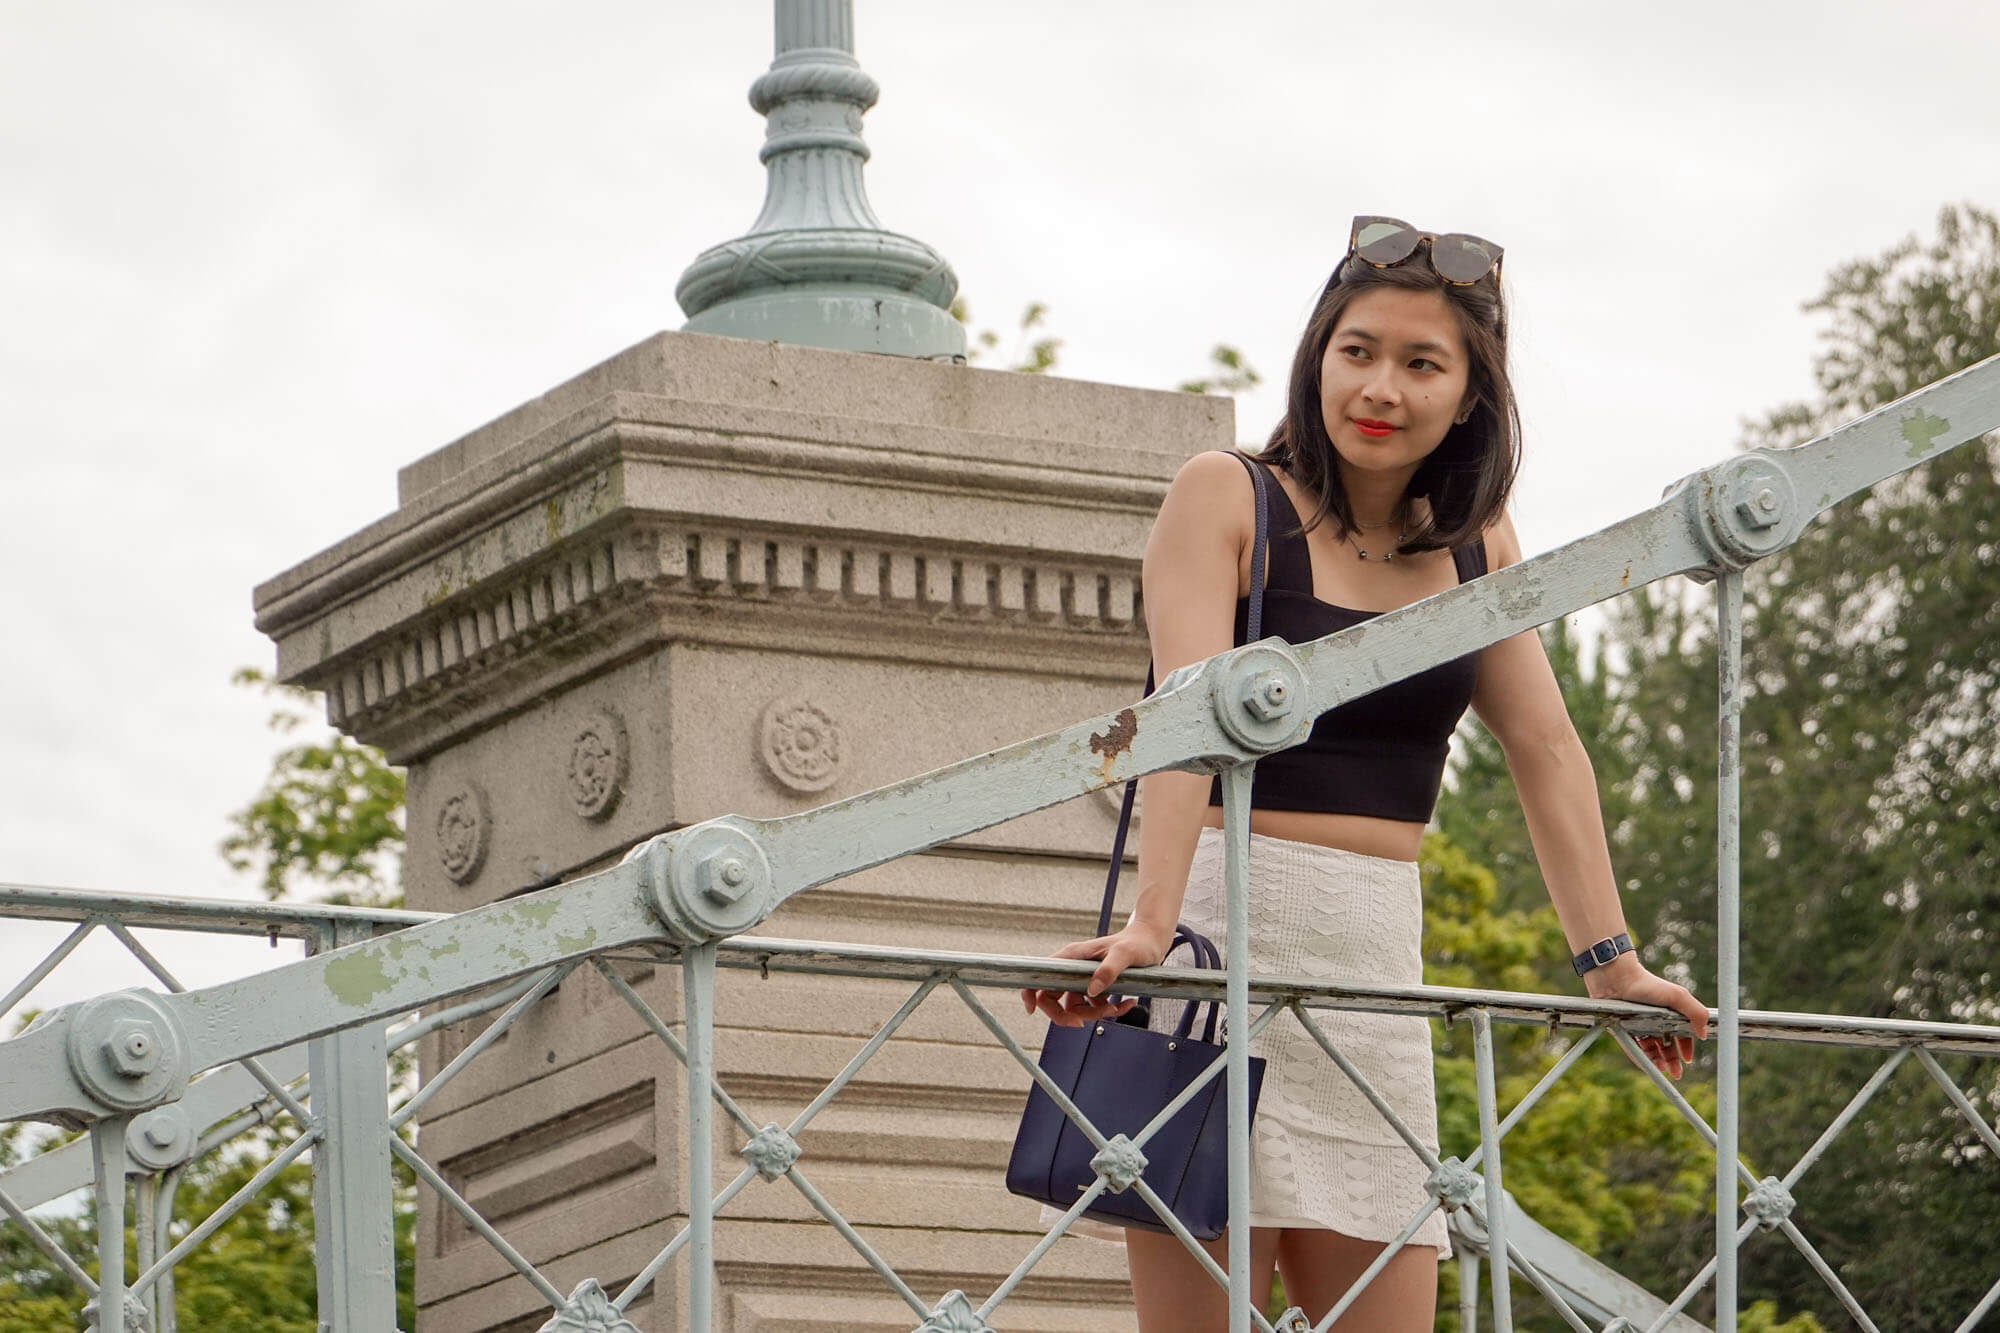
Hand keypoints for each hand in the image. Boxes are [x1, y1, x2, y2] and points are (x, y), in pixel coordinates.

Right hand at [1020, 923, 1172, 1028]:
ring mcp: (1083, 979)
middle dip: (1068, 1015)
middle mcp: (1073, 969)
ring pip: (1075, 1007)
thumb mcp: (1124, 954)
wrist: (1151, 941)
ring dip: (1094, 1014)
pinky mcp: (1096, 987)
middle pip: (1054, 999)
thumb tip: (1092, 990)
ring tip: (1116, 1006)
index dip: (1031, 993)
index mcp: (1072, 957)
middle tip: (1082, 1024)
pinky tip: (1126, 1002)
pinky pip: (1094, 1007)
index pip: (1041, 976)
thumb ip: (1108, 970)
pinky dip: (1109, 1010)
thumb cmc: (1136, 942)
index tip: (1032, 1010)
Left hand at [1583, 953, 1709, 1079]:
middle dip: (1672, 1060)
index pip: (1680, 1035)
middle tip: (1676, 1073)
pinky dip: (1641, 1058)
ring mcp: (1638, 1026)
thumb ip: (1696, 1012)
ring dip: (1658, 1061)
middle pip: (1666, 1045)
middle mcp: (1654, 1021)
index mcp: (1669, 1013)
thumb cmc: (1647, 984)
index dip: (1685, 1047)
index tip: (1687, 1059)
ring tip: (1663, 1069)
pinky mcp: (1623, 1030)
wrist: (1616, 979)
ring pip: (1650, 1049)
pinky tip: (1649, 1066)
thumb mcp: (1677, 996)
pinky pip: (1633, 1048)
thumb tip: (1703, 1034)